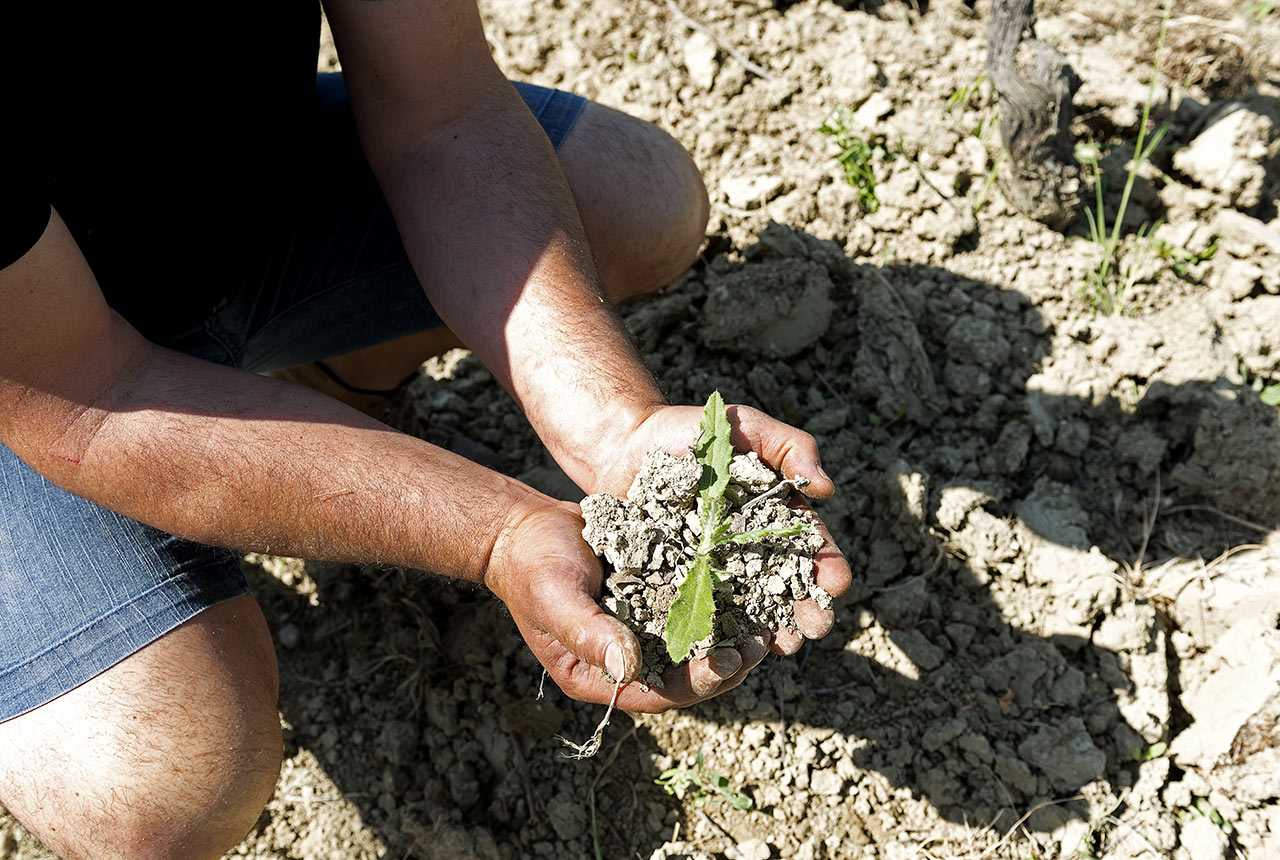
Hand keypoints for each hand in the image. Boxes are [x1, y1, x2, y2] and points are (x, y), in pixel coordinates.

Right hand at [484, 496, 769, 712]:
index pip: (658, 692)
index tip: (726, 664)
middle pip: (686, 674)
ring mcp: (643, 626)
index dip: (696, 683)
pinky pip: (693, 605)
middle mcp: (628, 657)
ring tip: (768, 621)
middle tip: (760, 644)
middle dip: (726, 663)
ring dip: (731, 634)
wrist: (526, 528)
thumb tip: (629, 666)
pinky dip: (722, 599)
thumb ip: (589, 632)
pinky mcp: (655, 594)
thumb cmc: (532, 567)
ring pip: (697, 642)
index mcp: (600, 675)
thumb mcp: (555, 598)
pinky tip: (750, 583)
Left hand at [587, 403, 852, 655]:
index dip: (827, 567)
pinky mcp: (680, 581)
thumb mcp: (745, 427)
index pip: (810, 545)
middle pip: (787, 585)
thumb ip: (788, 446)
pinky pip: (704, 610)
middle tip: (815, 628)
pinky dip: (720, 632)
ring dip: (772, 629)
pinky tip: (730, 647)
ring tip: (782, 646)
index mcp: (775, 515)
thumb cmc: (690, 432)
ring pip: (752, 607)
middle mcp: (751, 548)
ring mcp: (717, 569)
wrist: (625, 445)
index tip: (836, 585)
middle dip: (807, 609)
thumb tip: (827, 487)